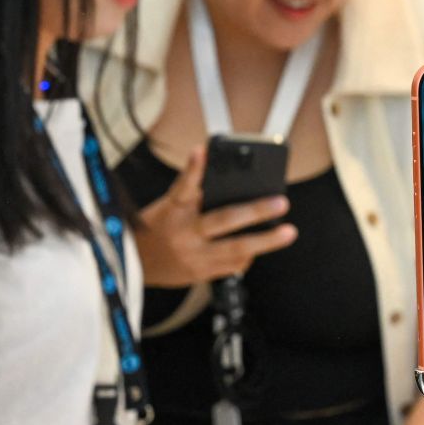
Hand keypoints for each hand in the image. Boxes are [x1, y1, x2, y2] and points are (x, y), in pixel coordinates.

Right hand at [133, 146, 296, 285]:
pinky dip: (248, 255)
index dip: (194, 168)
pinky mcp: (200, 274)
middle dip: (255, 211)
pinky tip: (261, 247)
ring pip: (235, 248)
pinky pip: (232, 265)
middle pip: (223, 220)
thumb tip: (230, 177)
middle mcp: (184, 233)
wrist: (135, 265)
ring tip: (288, 232)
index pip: (183, 185)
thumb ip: (195, 193)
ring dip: (265, 241)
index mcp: (174, 210)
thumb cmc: (159, 226)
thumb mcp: (169, 205)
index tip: (203, 150)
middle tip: (282, 203)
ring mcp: (193, 256)